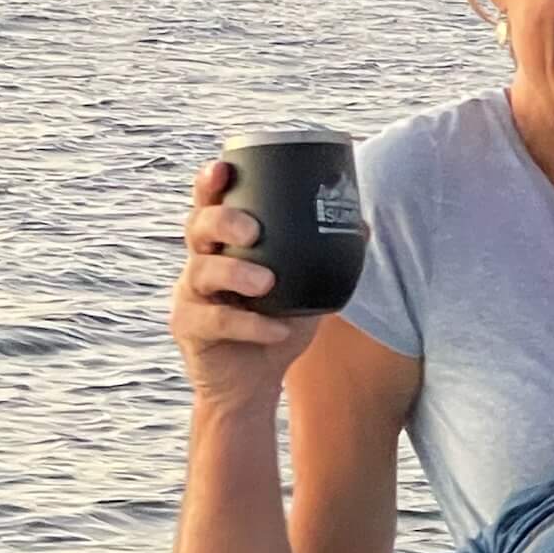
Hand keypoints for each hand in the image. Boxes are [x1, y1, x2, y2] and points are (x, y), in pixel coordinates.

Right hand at [169, 161, 319, 408]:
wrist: (252, 385)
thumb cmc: (276, 326)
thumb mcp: (306, 290)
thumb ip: (326, 259)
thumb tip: (363, 223)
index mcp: (224, 245)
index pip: (209, 204)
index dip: (210, 182)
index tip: (224, 167)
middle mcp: (201, 263)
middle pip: (197, 227)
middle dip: (223, 221)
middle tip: (254, 230)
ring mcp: (191, 297)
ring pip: (202, 272)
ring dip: (235, 273)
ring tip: (267, 282)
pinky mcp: (190, 330)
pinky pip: (216, 323)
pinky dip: (250, 326)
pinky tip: (277, 331)